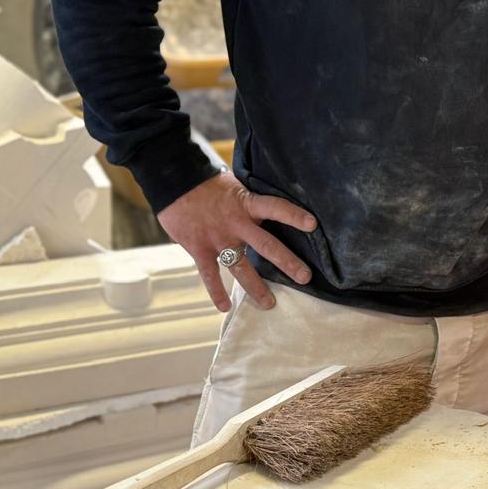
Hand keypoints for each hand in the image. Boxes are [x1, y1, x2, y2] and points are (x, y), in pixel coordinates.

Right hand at [156, 172, 315, 312]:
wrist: (174, 181)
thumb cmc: (208, 182)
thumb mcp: (236, 185)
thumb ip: (251, 200)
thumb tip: (270, 209)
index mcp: (247, 204)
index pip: (275, 207)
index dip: (294, 215)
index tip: (313, 225)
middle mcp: (236, 223)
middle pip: (266, 245)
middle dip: (287, 262)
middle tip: (305, 278)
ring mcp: (218, 238)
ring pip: (241, 267)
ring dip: (256, 287)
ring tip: (270, 304)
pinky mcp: (199, 249)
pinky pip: (210, 275)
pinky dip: (216, 292)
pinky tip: (225, 307)